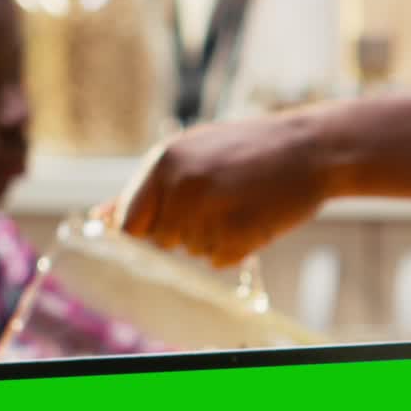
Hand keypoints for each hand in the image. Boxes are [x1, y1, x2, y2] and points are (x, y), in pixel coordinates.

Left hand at [108, 113, 326, 266]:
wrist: (311, 149)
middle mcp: (181, 187)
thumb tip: (99, 217)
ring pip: (191, 253)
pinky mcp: (237, 235)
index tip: (173, 218)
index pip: (129, 225)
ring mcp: (209, 212)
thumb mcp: (190, 155)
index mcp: (164, 162)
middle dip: (183, 232)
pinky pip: (219, 261)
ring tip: (238, 203)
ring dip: (212, 238)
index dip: (149, 228)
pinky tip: (252, 217)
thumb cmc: (246, 151)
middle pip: (161, 242)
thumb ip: (144, 190)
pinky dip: (234, 248)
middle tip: (217, 201)